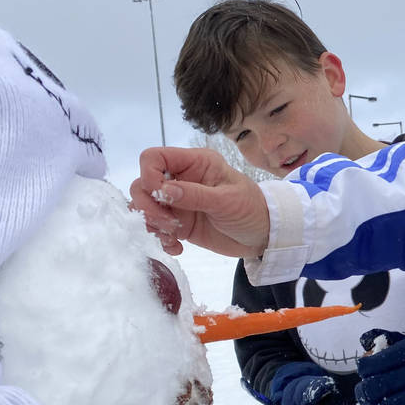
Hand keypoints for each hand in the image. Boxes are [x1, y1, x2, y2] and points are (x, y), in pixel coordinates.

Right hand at [129, 147, 269, 257]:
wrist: (263, 235)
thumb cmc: (251, 209)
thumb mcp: (227, 200)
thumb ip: (195, 195)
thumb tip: (163, 190)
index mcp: (195, 163)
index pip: (153, 157)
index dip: (148, 175)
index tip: (161, 195)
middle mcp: (181, 179)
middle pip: (141, 184)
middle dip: (148, 206)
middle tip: (169, 223)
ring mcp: (178, 202)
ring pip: (144, 207)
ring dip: (152, 224)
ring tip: (174, 236)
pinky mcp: (178, 223)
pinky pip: (155, 228)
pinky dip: (161, 239)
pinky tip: (178, 247)